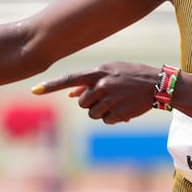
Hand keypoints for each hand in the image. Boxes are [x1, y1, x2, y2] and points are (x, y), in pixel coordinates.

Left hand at [32, 61, 156, 123]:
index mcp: (97, 72)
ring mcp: (109, 100)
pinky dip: (112, 118)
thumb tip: (69, 93)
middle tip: (107, 96)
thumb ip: (89, 81)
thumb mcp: (110, 71)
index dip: (50, 86)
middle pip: (81, 103)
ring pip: (92, 114)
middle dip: (90, 102)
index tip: (34, 90)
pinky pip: (105, 121)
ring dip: (101, 111)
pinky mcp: (118, 114)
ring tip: (116, 101)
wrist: (156, 84)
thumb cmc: (130, 75)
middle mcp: (101, 85)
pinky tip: (122, 108)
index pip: (68, 79)